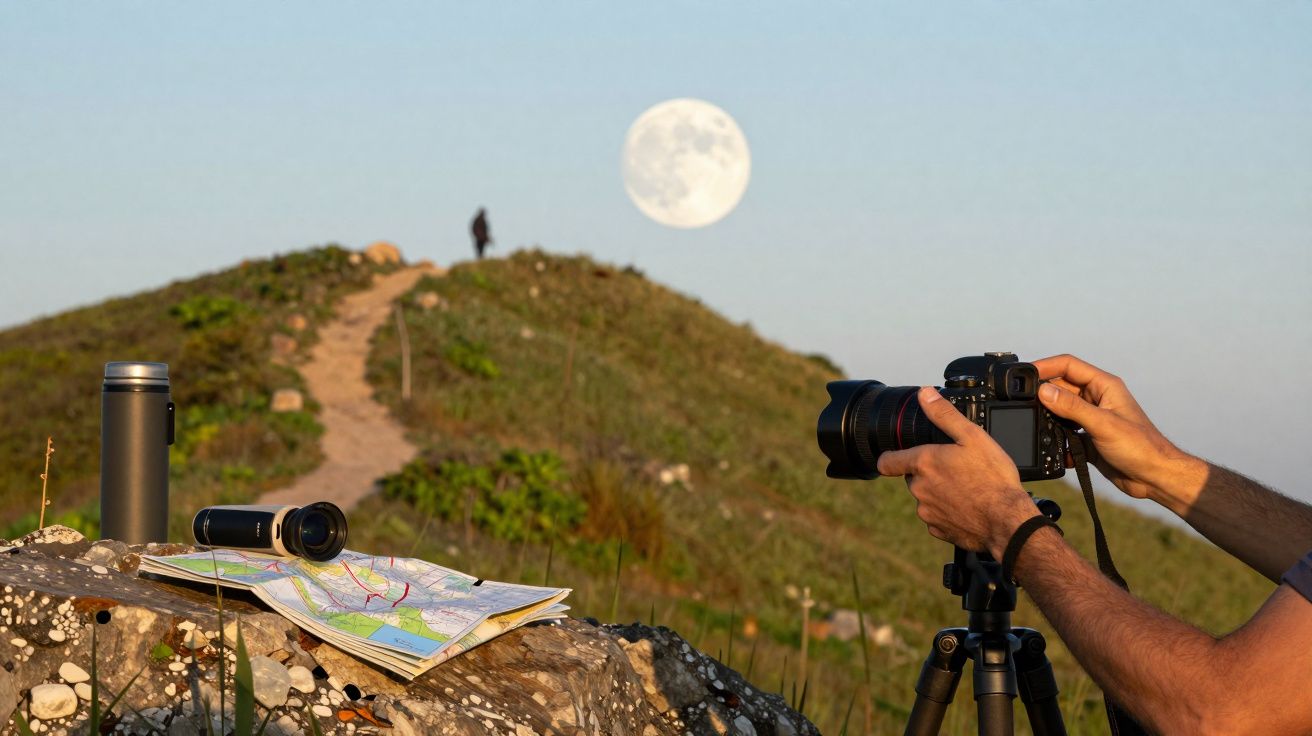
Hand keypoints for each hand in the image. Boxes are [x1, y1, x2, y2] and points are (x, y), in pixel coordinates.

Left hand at [877, 387, 1039, 557]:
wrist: (1007, 521)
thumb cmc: (993, 479)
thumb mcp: (972, 436)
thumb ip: (944, 414)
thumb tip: (925, 394)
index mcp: (923, 464)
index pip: (888, 461)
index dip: (891, 457)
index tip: (897, 456)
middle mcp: (919, 489)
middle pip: (913, 477)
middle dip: (929, 472)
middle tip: (956, 469)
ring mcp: (927, 512)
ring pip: (925, 497)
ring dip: (939, 492)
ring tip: (966, 488)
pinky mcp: (938, 530)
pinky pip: (937, 517)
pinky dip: (948, 512)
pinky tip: (968, 506)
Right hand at [1034, 354, 1204, 501]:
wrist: (1155, 478)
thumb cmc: (1141, 447)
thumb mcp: (1102, 424)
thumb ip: (1071, 407)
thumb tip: (1043, 391)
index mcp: (1104, 386)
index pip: (1068, 366)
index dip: (1046, 366)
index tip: (1026, 374)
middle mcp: (1097, 399)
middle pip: (1061, 388)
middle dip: (1043, 395)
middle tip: (1026, 405)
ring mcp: (1091, 419)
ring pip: (1060, 412)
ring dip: (1050, 420)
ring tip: (1039, 428)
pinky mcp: (1088, 438)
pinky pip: (1064, 434)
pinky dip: (1058, 441)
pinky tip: (1059, 452)